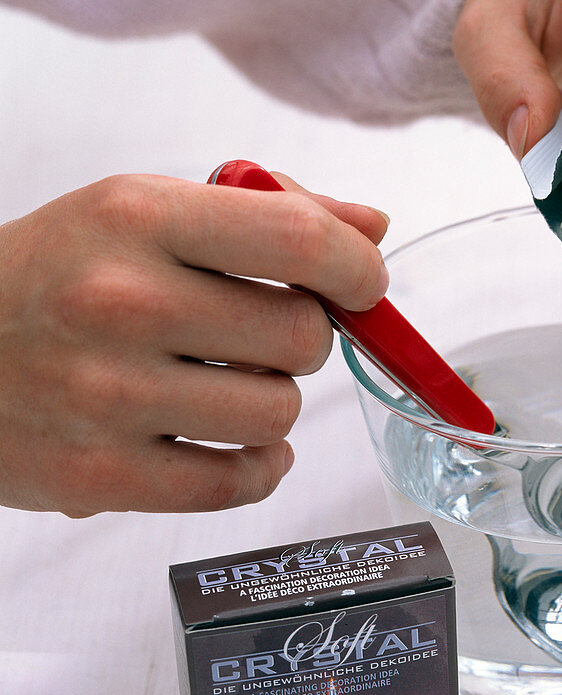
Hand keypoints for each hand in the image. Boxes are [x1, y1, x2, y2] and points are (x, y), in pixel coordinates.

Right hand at [0, 172, 388, 514]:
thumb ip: (267, 214)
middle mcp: (122, 302)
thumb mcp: (144, 212)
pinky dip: (259, 467)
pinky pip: (240, 483)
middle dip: (303, 338)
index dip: (356, 268)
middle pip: (302, 337)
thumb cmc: (57, 273)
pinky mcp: (100, 478)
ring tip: (227, 385)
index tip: (360, 284)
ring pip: (278, 412)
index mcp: (138, 218)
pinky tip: (237, 445)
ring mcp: (108, 397)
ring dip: (272, 402)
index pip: (299, 240)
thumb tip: (372, 230)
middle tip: (260, 336)